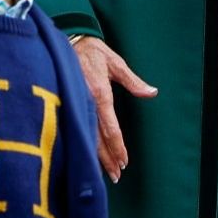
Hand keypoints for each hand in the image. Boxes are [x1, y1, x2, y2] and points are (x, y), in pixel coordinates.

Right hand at [72, 36, 157, 182]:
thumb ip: (133, 81)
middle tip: (117, 175)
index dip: (117, 147)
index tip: (124, 162)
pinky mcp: (66, 105)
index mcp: (99, 94)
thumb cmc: (92, 51)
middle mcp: (85, 103)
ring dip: (96, 156)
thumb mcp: (115, 62)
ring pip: (85, 136)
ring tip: (105, 172)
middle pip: (97, 138)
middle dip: (107, 158)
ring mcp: (74, 105)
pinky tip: (88, 156)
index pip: (110, 128)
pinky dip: (84, 145)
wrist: (66, 41)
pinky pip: (75, 129)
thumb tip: (151, 92)